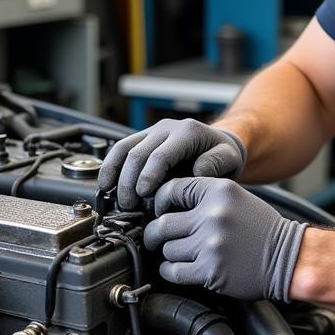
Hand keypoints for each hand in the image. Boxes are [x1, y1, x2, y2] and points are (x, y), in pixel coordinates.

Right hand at [97, 118, 246, 209]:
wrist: (216, 143)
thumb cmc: (222, 155)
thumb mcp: (229, 159)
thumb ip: (216, 164)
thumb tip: (196, 172)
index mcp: (187, 133)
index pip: (161, 154)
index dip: (149, 175)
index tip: (143, 194)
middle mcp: (166, 128)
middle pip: (138, 153)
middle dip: (130, 182)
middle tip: (130, 206)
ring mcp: (151, 132)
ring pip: (124, 149)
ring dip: (116, 176)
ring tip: (117, 201)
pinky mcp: (141, 138)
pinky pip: (119, 149)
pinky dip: (109, 167)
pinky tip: (105, 186)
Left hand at [144, 178, 306, 300]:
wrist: (289, 258)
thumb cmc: (262, 230)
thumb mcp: (236, 198)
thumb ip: (204, 198)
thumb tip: (165, 206)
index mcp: (219, 191)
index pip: (171, 189)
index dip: (159, 202)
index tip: (159, 212)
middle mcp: (213, 215)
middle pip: (162, 224)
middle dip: (154, 234)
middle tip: (156, 238)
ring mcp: (211, 243)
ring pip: (167, 249)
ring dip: (168, 254)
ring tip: (180, 254)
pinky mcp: (211, 270)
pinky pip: (173, 271)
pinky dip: (170, 271)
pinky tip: (178, 268)